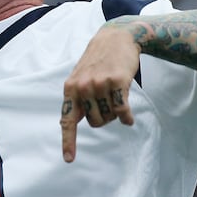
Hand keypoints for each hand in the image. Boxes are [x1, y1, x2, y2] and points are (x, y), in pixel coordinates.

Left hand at [60, 25, 138, 162]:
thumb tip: (72, 123)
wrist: (117, 37)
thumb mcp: (81, 76)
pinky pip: (122, 111)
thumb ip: (78, 98)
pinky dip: (127, 116)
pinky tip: (129, 116)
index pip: (67, 120)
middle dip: (104, 118)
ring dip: (115, 114)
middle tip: (107, 101)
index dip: (68, 142)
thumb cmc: (99, 60)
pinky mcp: (117, 82)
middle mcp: (82, 87)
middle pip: (95, 123)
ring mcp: (99, 84)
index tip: (69, 160)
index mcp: (70, 88)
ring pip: (109, 117)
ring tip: (115, 97)